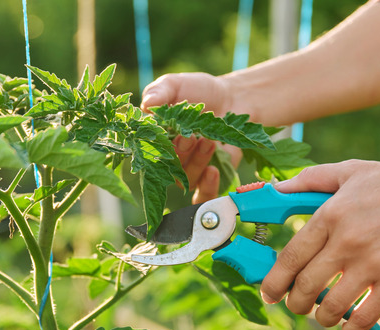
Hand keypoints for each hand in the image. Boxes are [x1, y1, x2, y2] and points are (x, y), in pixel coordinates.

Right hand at [141, 73, 241, 202]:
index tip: (165, 134)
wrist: (235, 99)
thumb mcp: (175, 85)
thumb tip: (147, 104)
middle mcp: (169, 160)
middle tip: (190, 136)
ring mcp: (189, 171)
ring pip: (185, 180)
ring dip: (196, 162)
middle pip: (165, 170)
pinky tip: (213, 172)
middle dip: (178, 153)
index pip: (145, 153)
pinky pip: (204, 195)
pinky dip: (206, 188)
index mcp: (154, 140)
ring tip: (209, 141)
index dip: (152, 149)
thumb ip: (160, 91)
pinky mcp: (210, 180)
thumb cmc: (199, 91)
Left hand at [260, 159, 379, 329]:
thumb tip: (274, 189)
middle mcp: (348, 242)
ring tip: (322, 314)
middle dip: (293, 303)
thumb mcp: (350, 171)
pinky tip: (348, 325)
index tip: (269, 293)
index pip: (291, 257)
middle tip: (295, 305)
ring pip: (330, 307)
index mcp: (331, 215)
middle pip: (305, 287)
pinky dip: (351, 328)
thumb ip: (308, 181)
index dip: (273, 281)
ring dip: (320, 317)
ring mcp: (374, 265)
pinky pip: (364, 318)